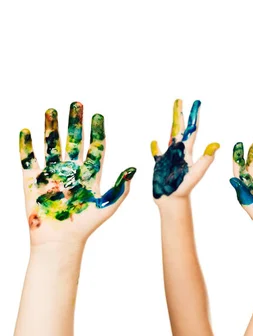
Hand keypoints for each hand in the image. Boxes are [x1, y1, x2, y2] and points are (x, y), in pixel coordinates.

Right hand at [19, 102, 135, 245]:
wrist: (61, 241)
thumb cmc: (87, 226)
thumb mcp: (108, 205)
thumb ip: (120, 187)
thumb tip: (133, 168)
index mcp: (90, 173)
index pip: (95, 147)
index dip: (96, 131)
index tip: (98, 116)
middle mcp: (72, 170)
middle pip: (74, 141)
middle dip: (75, 122)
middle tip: (77, 104)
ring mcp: (52, 173)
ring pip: (52, 145)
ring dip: (51, 128)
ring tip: (51, 110)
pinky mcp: (33, 181)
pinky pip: (28, 160)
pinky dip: (26, 146)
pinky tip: (27, 130)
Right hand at [151, 99, 219, 203]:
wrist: (173, 201)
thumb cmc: (185, 189)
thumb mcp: (196, 173)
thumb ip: (205, 159)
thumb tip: (217, 144)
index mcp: (188, 151)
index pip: (192, 130)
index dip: (194, 116)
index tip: (197, 102)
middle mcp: (180, 152)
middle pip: (180, 129)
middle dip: (180, 114)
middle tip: (180, 100)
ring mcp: (170, 157)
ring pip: (170, 135)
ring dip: (172, 124)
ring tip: (174, 112)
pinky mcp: (160, 164)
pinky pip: (158, 153)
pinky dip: (156, 147)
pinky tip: (154, 141)